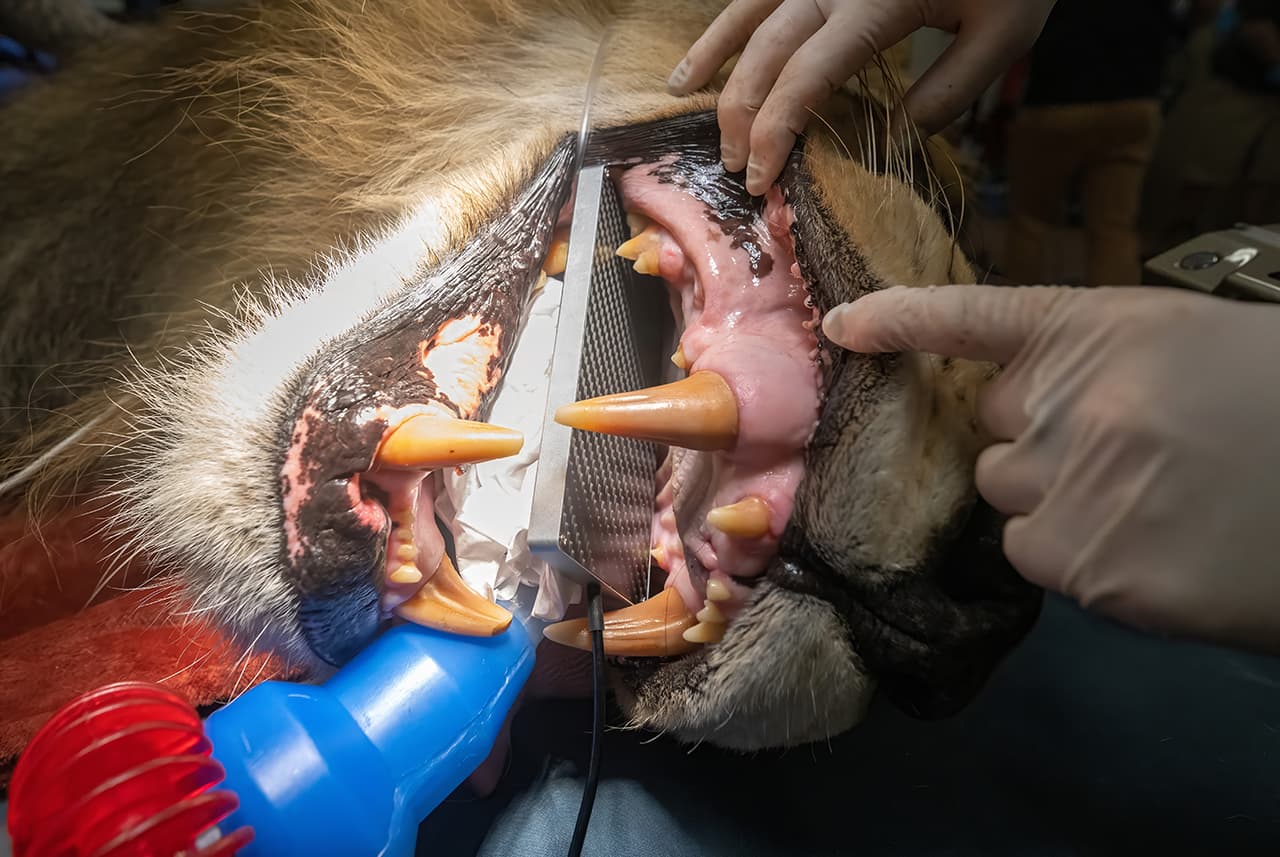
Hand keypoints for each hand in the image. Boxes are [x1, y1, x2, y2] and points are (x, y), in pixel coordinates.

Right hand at [668, 0, 1054, 195]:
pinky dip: (731, 18)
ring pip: (749, 12)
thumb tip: (893, 138)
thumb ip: (950, 91)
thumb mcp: (1003, 34)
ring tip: (682, 91)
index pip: (804, 79)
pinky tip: (712, 41)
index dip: (774, 132)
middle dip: (741, 115)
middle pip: (767, 53)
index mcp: (874, 4)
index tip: (761, 178)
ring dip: (714, 54)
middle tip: (735, 166)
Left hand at [823, 284, 1279, 654]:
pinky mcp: (1090, 569)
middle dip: (1038, 443)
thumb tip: (1030, 411)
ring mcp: (1070, 489)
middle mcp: (1064, 405)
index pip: (972, 318)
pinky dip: (1082, 558)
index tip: (844, 326)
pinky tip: (1157, 549)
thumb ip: (1099, 372)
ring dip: (1055, 504)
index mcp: (1096, 331)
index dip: (902, 320)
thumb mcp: (1190, 352)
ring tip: (1153, 504)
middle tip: (1128, 453)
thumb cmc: (1274, 405)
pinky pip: (1041, 559)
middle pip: (992, 433)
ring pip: (1008, 500)